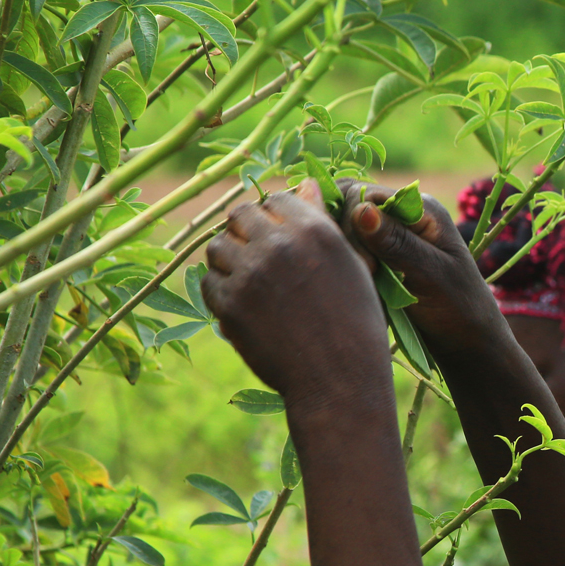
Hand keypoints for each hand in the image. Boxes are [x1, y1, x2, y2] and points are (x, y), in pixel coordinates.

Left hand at [201, 187, 386, 400]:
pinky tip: (245, 308)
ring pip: (217, 246)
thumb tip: (306, 184)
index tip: (278, 238)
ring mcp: (251, 274)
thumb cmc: (355, 325)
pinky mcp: (230, 304)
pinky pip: (210, 284)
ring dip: (229, 261)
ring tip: (250, 283)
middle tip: (257, 258)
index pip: (276, 199)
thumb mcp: (351, 267)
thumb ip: (323, 223)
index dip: (274, 216)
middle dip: (245, 232)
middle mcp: (280, 244)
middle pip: (240, 215)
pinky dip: (222, 294)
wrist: (340, 381)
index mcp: (315, 230)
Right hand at [339, 179, 506, 356]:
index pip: (362, 193)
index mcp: (419, 208)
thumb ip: (397, 243)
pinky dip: (348, 266)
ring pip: (343, 230)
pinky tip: (362, 287)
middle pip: (346, 206)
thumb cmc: (459, 309)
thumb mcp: (432, 275)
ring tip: (366, 283)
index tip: (368, 265)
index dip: (352, 223)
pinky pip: (348, 252)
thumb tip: (361, 210)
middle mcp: (401, 216)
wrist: (466, 342)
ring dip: (344, 254)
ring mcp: (388, 238)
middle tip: (365, 274)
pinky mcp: (378, 259)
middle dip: (344, 237)